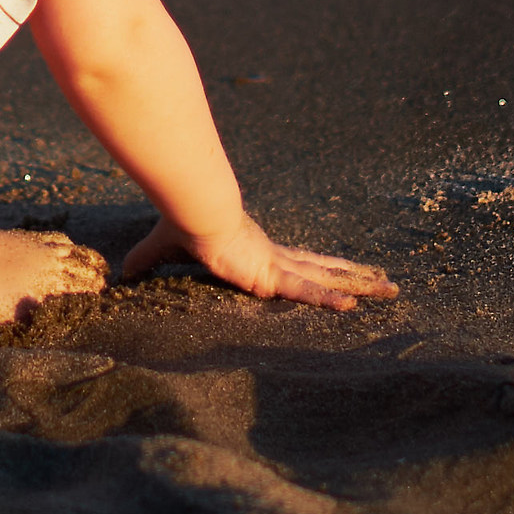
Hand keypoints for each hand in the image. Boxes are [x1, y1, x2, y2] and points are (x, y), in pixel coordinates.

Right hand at [121, 213, 397, 310]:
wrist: (191, 207)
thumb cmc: (182, 223)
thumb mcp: (164, 249)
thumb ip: (148, 262)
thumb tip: (119, 272)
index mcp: (259, 251)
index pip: (298, 264)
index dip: (323, 270)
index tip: (345, 275)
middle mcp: (276, 256)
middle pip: (325, 269)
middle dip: (358, 277)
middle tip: (389, 283)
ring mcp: (278, 264)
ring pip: (328, 278)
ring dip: (361, 285)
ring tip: (394, 290)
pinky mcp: (270, 272)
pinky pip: (305, 291)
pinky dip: (328, 299)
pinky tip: (354, 307)